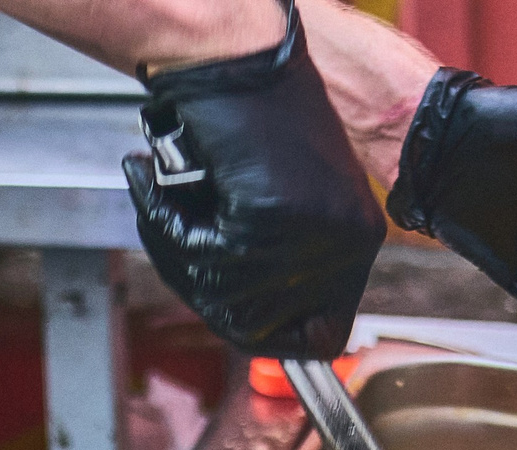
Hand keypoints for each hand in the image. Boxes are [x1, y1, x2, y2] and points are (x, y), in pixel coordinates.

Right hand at [121, 2, 387, 359]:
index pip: (323, 335)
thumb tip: (254, 329)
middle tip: (172, 239)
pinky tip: (157, 180)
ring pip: (225, 295)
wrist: (229, 48)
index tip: (227, 305)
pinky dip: (166, 222)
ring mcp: (314, 233)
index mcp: (359, 236)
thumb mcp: (280, 198)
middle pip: (263, 326)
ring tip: (162, 195)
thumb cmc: (242, 113)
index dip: (268, 331)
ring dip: (177, 250)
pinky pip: (203, 257)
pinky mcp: (271, 216)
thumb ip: (278, 264)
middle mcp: (348, 241)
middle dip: (203, 290)